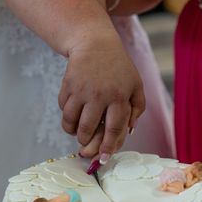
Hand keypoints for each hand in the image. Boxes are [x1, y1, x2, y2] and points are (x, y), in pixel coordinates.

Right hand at [59, 30, 144, 160]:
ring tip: (78, 131)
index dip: (107, 147)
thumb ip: (137, 108)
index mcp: (119, 97)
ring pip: (72, 123)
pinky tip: (74, 113)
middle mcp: (100, 95)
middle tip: (86, 145)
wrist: (94, 43)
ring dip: (74, 132)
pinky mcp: (67, 86)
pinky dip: (67, 117)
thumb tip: (128, 132)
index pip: (114, 129)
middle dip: (86, 142)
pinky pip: (64, 110)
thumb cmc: (118, 67)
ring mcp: (82, 90)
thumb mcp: (136, 85)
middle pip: (88, 130)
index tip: (102, 158)